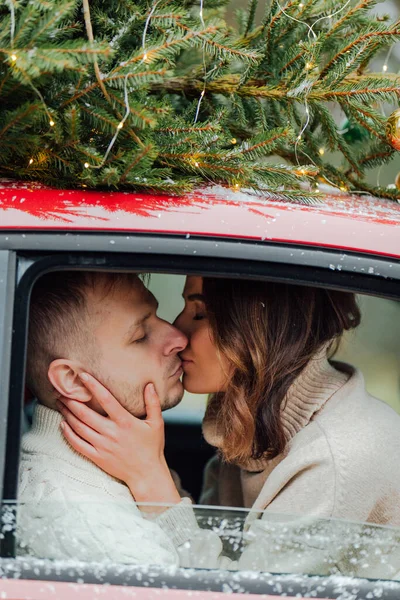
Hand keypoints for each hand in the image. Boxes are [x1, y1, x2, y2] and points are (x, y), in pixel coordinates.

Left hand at [57, 374, 180, 511]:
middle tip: (62, 390)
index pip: (106, 399)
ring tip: (60, 403)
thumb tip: (149, 385)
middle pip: (85, 413)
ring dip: (67, 414)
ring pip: (79, 427)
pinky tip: (63, 425)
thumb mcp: (157, 423)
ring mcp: (102, 446)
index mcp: (125, 422)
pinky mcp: (97, 457)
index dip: (93, 386)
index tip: (83, 376)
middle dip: (71, 400)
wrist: (146, 474)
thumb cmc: (152, 448)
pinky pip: (78, 444)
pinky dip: (68, 434)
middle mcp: (111, 433)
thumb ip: (153, 403)